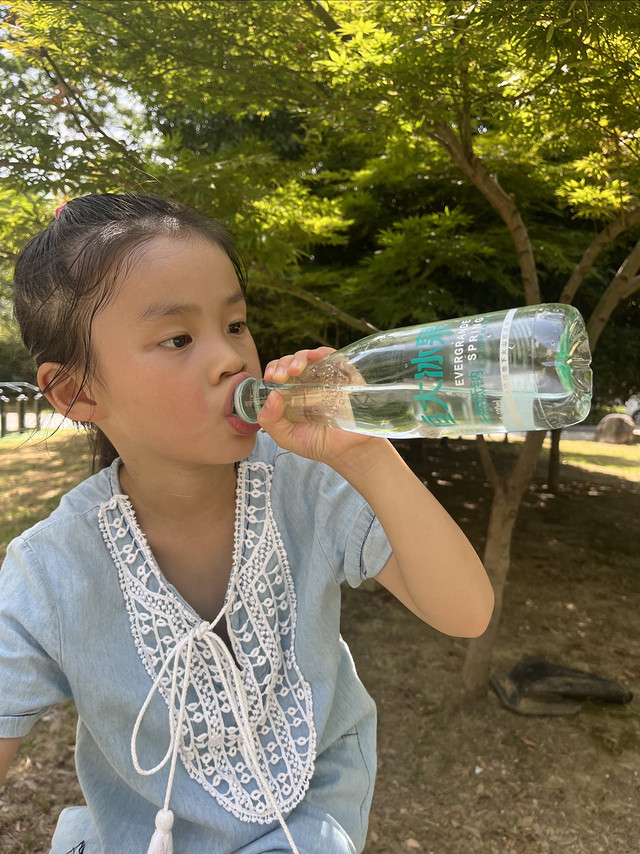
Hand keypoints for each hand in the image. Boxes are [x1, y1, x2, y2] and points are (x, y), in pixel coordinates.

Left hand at [257, 347, 386, 468]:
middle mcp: (309, 383)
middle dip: (283, 363)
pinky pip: (335, 358)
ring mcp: (328, 379)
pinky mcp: (346, 378)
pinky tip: (315, 356)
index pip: (280, 373)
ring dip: (300, 357)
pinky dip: (323, 353)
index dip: (273, 370)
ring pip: (311, 357)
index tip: (270, 378)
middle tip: (279, 376)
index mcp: (293, 394)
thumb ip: (271, 421)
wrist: (349, 453)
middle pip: (293, 362)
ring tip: (293, 369)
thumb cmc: (318, 444)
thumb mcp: (286, 437)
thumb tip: (272, 395)